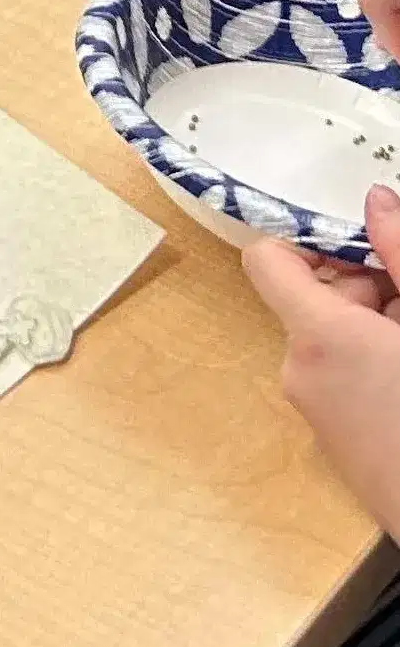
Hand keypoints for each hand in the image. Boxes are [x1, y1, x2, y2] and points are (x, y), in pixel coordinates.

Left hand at [247, 188, 399, 533]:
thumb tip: (376, 200)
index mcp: (319, 337)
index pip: (268, 260)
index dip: (311, 242)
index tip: (365, 248)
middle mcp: (301, 372)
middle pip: (311, 298)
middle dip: (368, 286)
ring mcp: (318, 415)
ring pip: (334, 340)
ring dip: (378, 326)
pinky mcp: (339, 446)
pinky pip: (342, 379)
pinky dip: (376, 365)